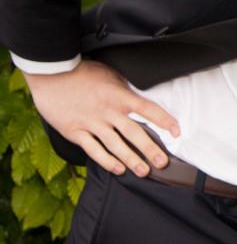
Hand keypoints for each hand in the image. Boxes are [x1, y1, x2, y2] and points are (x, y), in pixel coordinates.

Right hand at [24, 60, 180, 176]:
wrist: (52, 75)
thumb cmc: (82, 72)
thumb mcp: (111, 75)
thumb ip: (125, 89)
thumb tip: (139, 97)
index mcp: (120, 96)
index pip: (148, 110)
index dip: (164, 121)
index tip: (176, 132)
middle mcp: (108, 112)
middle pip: (134, 134)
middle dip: (150, 150)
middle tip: (162, 163)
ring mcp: (92, 123)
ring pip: (116, 146)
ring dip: (131, 160)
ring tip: (143, 171)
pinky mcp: (76, 132)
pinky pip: (94, 150)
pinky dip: (106, 161)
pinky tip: (118, 169)